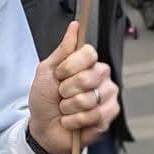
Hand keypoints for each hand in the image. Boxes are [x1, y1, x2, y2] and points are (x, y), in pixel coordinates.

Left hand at [28, 20, 118, 153]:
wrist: (44, 128)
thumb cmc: (45, 99)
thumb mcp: (47, 71)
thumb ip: (63, 49)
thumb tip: (75, 26)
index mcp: (88, 63)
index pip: (89, 53)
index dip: (70, 66)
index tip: (58, 75)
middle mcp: (101, 77)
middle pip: (88, 77)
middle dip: (66, 90)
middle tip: (61, 95)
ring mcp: (108, 96)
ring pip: (90, 99)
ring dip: (69, 108)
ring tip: (66, 110)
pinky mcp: (109, 116)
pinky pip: (95, 116)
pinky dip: (76, 121)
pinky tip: (72, 121)